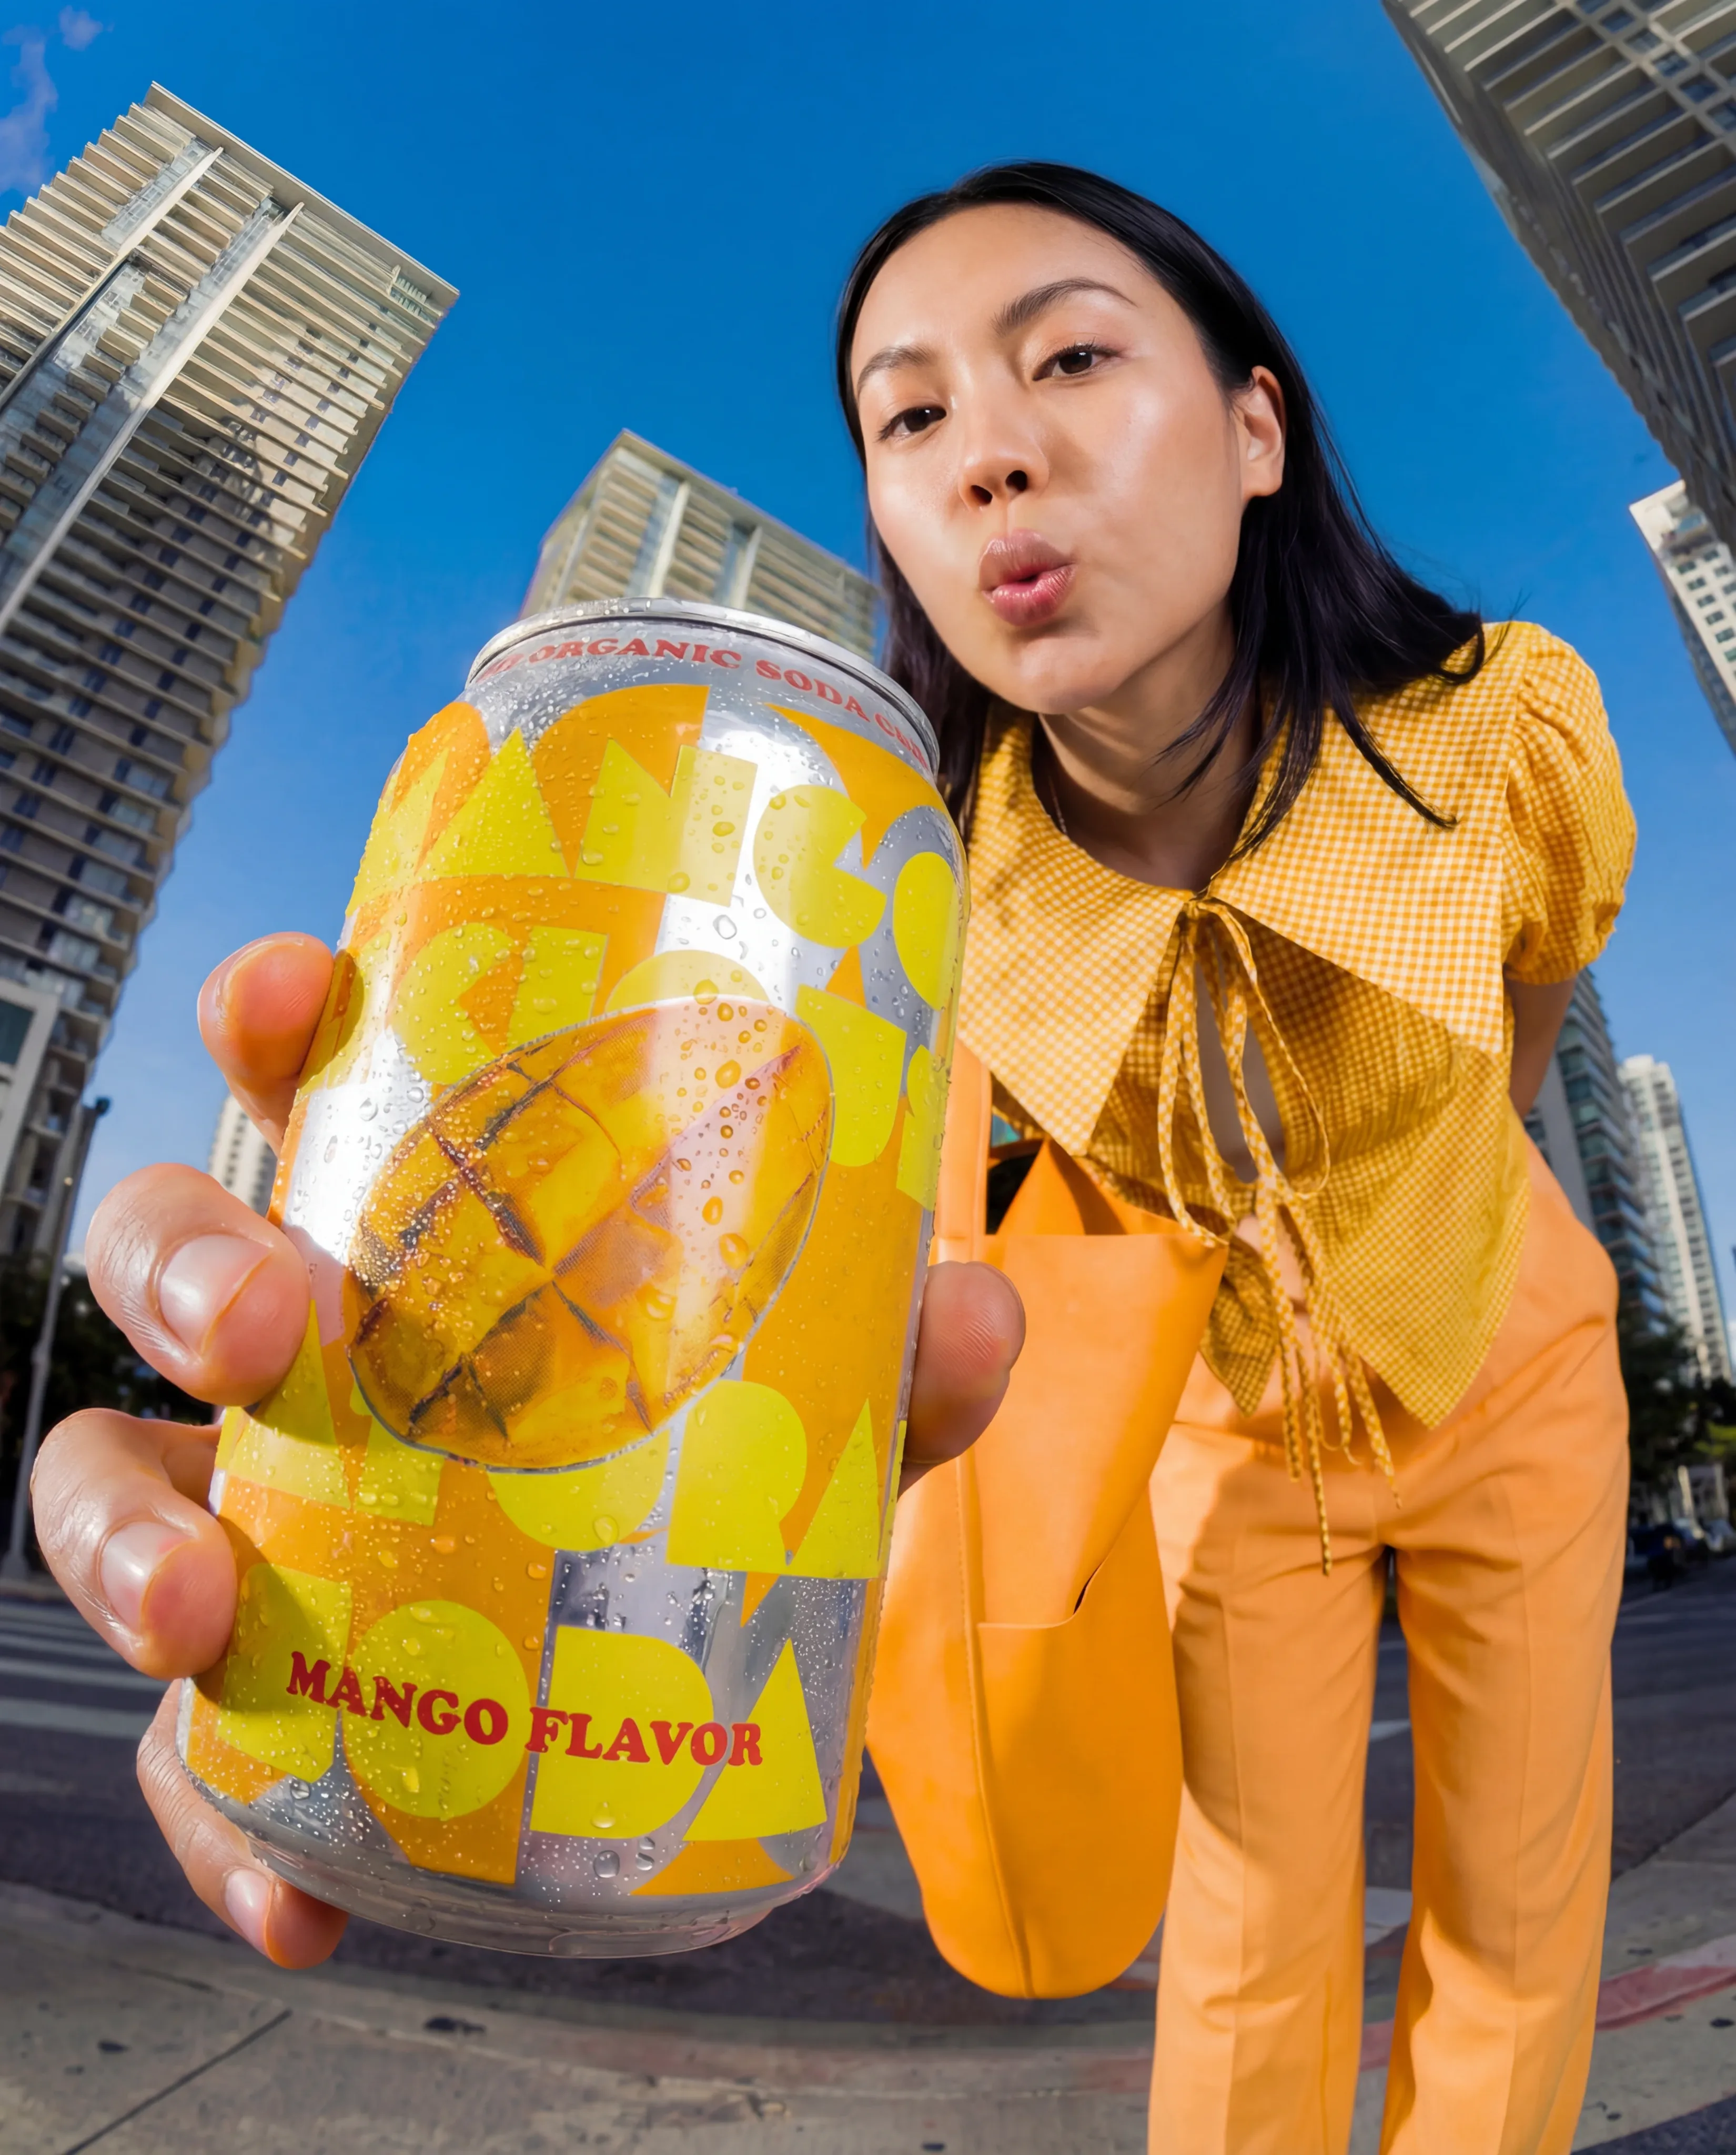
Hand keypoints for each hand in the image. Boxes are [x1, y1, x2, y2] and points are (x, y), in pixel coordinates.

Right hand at [30, 933, 1024, 1967]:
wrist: (682, 1664)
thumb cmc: (707, 1465)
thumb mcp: (808, 1404)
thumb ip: (891, 1361)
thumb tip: (976, 1311)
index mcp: (417, 1220)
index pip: (309, 1079)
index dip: (270, 1018)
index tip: (293, 999)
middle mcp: (304, 1346)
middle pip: (169, 1255)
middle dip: (185, 1268)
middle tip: (267, 1323)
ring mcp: (253, 1503)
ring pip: (107, 1476)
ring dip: (125, 1540)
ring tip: (201, 1617)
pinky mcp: (257, 1676)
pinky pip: (187, 1743)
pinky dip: (221, 1823)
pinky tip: (295, 1908)